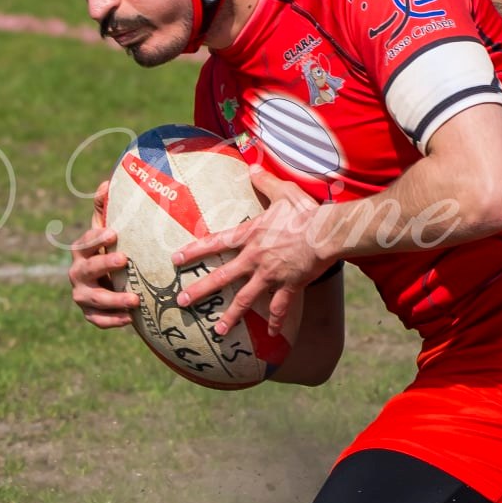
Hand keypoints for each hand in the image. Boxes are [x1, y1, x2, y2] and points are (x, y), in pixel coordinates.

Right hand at [68, 178, 139, 328]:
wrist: (111, 282)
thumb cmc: (112, 250)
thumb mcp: (110, 230)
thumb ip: (106, 208)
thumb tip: (106, 183)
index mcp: (82, 251)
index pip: (84, 242)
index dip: (96, 237)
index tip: (113, 232)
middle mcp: (78, 273)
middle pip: (86, 270)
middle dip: (104, 265)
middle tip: (124, 260)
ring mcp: (82, 295)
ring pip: (93, 299)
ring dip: (113, 299)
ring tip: (135, 299)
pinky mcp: (90, 313)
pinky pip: (98, 320)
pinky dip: (113, 321)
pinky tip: (131, 319)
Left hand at [173, 170, 326, 338]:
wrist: (325, 233)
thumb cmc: (305, 212)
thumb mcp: (283, 191)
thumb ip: (265, 181)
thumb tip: (252, 166)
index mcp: (250, 236)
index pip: (215, 243)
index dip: (194, 251)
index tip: (175, 260)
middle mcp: (254, 258)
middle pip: (222, 277)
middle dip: (200, 290)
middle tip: (182, 301)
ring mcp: (271, 275)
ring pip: (245, 299)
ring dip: (231, 316)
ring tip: (218, 331)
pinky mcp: (289, 286)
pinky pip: (279, 308)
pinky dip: (276, 322)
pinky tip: (271, 336)